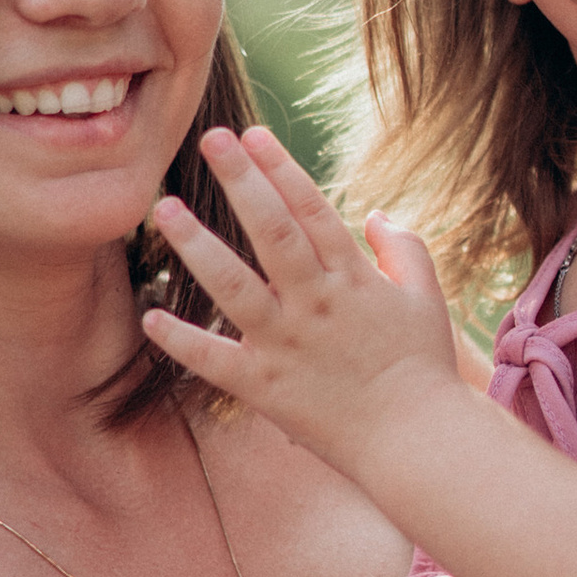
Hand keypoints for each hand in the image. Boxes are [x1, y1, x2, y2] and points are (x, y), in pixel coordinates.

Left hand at [142, 128, 465, 480]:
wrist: (416, 441)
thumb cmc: (425, 368)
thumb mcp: (426, 299)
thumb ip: (405, 250)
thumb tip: (375, 214)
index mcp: (353, 278)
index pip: (311, 209)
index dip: (280, 168)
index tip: (252, 135)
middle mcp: (315, 304)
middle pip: (272, 231)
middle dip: (240, 181)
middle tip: (210, 140)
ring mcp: (287, 345)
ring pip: (233, 286)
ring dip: (196, 246)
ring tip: (164, 209)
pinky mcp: (265, 388)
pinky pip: (215, 361)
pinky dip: (182, 342)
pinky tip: (151, 317)